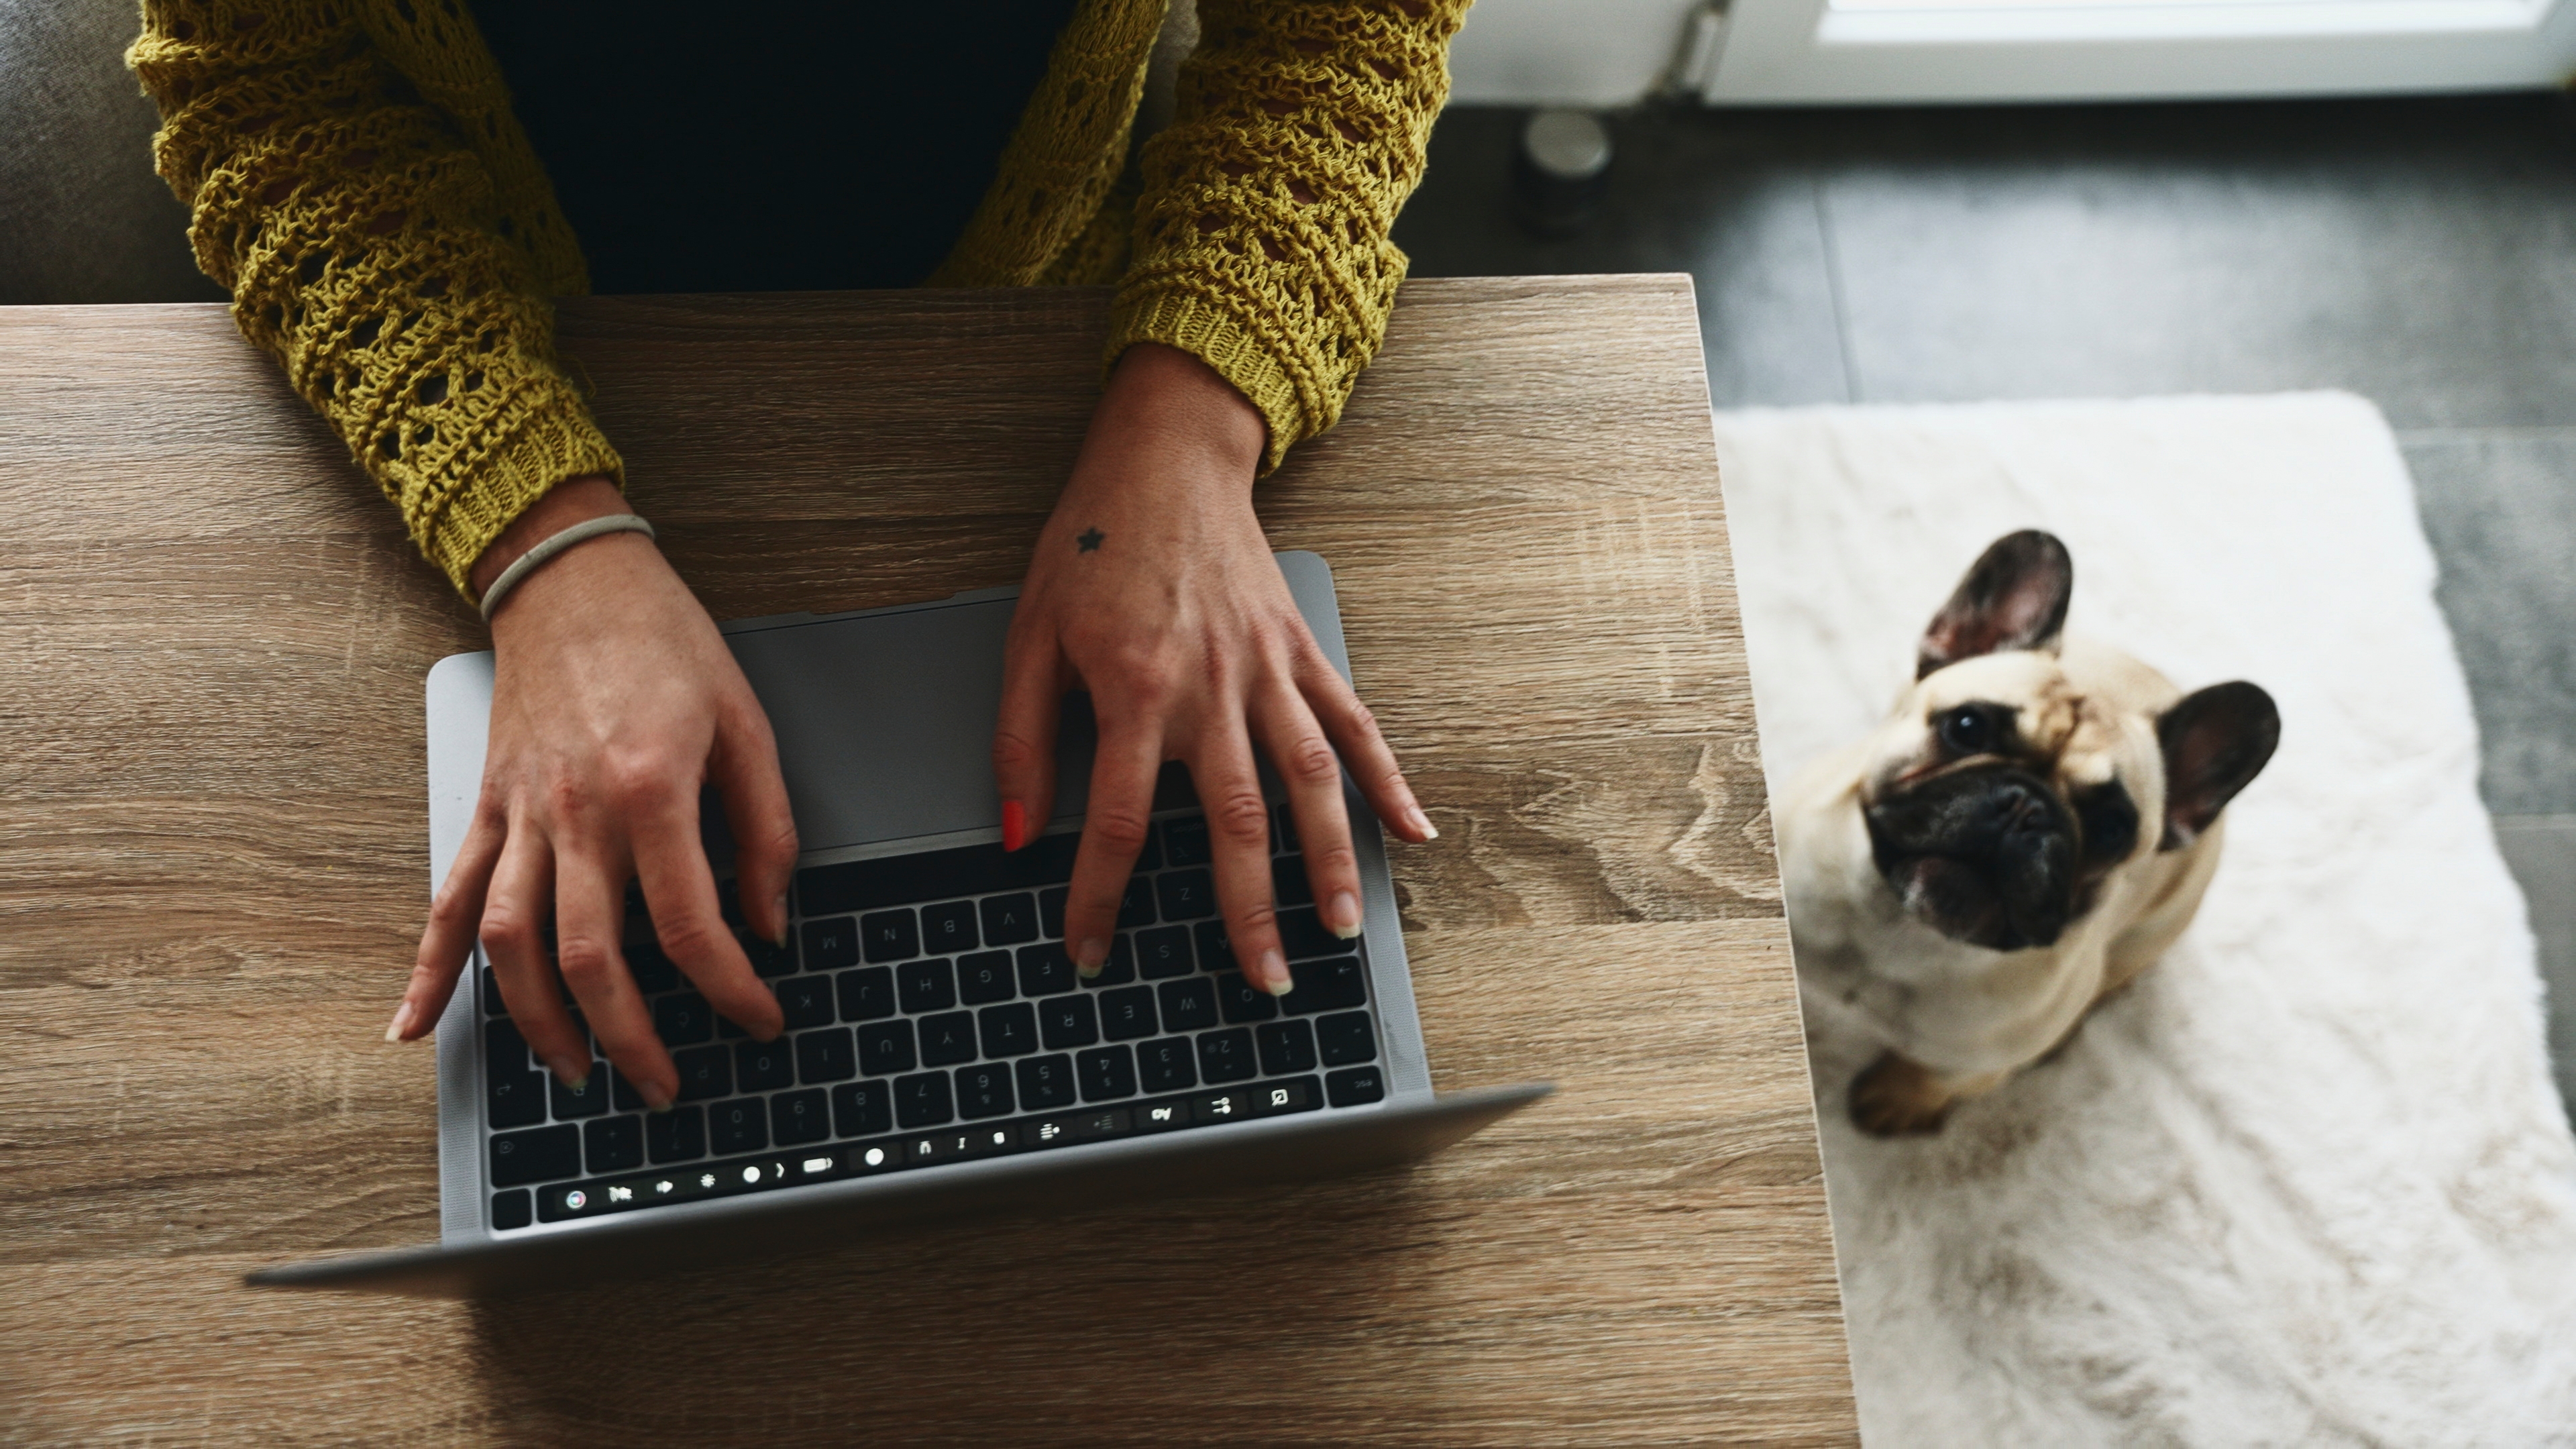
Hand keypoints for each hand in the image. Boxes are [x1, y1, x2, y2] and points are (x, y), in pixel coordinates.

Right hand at [386, 477, 796, 1104]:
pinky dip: (424, 970)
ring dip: (538, 1025)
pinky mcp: (484, 808)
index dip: (730, 988)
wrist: (571, 576)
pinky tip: (411, 1027)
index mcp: (651, 790)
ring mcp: (518, 815)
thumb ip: (765, 830)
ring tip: (574, 1076)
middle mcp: (575, 813)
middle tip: (666, 1086)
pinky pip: (448, 900)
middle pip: (591, 958)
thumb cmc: (665, 641)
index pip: (689, 925)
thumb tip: (769, 921)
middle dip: (630, 1040)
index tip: (758, 1019)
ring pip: (513, 947)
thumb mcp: (747, 724)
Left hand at [993, 344, 1434, 997]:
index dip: (1100, 898)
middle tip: (1265, 983)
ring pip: (1309, 782)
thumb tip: (1017, 833)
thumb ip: (1021, 740)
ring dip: (1330, 862)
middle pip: (1236, 822)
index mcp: (1134, 688)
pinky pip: (1355, 723)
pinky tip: (1414, 834)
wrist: (1165, 459)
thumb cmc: (1091, 544)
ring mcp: (1267, 671)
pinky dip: (1389, 780)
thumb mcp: (1026, 636)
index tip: (1092, 954)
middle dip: (1250, 912)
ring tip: (1340, 930)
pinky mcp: (1301, 651)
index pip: (1119, 822)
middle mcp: (1211, 687)